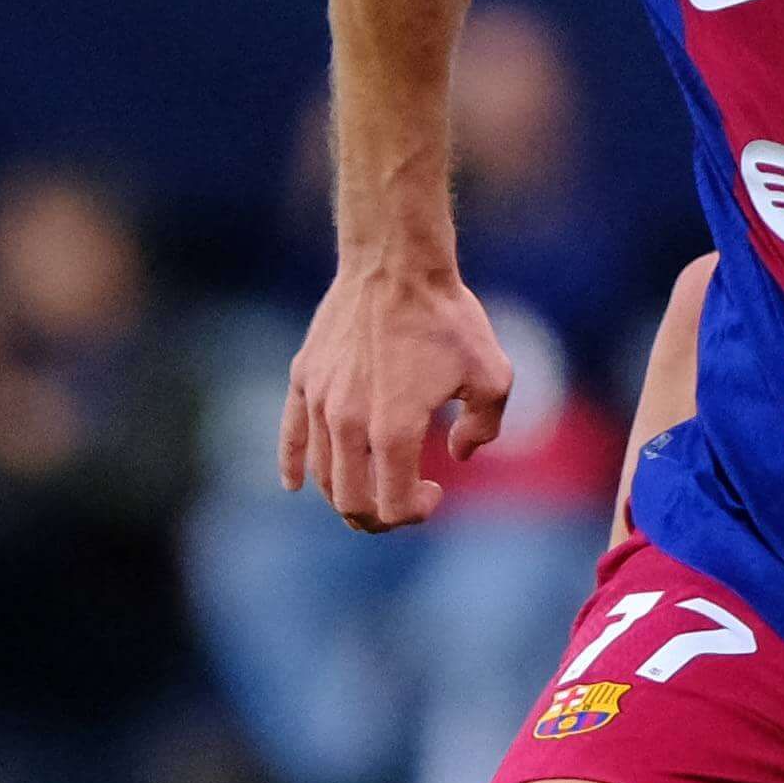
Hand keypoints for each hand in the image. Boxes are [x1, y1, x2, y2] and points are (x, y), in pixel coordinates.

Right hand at [279, 260, 509, 532]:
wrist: (396, 265)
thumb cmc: (449, 319)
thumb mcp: (493, 376)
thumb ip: (484, 428)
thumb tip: (457, 455)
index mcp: (394, 428)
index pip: (390, 504)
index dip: (413, 513)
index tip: (435, 492)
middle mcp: (348, 421)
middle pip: (349, 501)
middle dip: (378, 517)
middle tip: (403, 502)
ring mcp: (320, 401)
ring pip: (322, 474)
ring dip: (346, 492)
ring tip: (375, 484)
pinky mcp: (303, 379)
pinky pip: (290, 436)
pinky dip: (292, 467)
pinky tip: (294, 485)